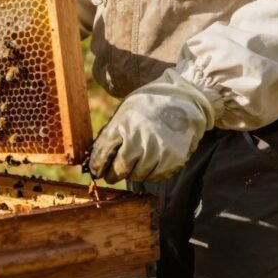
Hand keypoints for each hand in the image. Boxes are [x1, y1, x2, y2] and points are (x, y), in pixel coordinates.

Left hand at [89, 69, 213, 182]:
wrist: (181, 100)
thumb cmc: (146, 108)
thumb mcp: (124, 113)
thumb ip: (111, 135)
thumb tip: (96, 161)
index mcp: (124, 123)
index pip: (104, 152)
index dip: (97, 166)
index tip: (96, 172)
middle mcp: (141, 137)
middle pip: (121, 168)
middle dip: (113, 175)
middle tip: (111, 177)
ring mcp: (159, 148)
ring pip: (139, 175)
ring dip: (133, 174)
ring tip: (133, 167)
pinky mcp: (175, 158)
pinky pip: (156, 176)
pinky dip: (150, 174)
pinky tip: (149, 165)